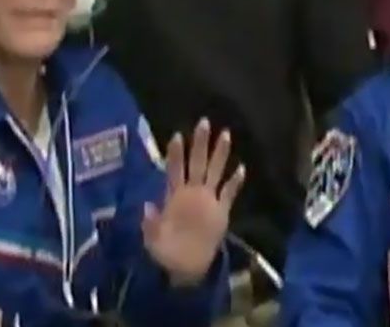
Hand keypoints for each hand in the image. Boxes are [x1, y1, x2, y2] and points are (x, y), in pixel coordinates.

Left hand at [143, 119, 245, 286]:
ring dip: (220, 154)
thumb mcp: (152, 239)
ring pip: (215, 172)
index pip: (175, 169)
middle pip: (198, 163)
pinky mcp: (221, 211)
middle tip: (204, 122)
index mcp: (175, 196)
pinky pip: (229, 193)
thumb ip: (151, 223)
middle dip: (200, 144)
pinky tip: (242, 168)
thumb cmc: (165, 252)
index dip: (176, 154)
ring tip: (226, 134)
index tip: (176, 135)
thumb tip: (147, 206)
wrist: (185, 268)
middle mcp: (192, 192)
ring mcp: (208, 200)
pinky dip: (235, 182)